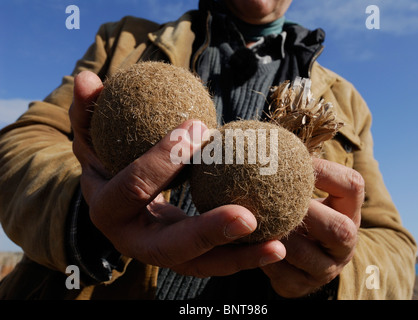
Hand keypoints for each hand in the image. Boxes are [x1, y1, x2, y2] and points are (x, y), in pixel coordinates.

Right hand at [69, 71, 285, 277]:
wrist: (114, 202)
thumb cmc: (108, 163)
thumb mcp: (92, 137)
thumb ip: (88, 110)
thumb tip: (86, 78)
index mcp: (107, 209)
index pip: (133, 188)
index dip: (161, 160)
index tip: (197, 127)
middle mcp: (133, 241)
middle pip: (170, 246)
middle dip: (208, 232)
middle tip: (248, 216)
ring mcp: (162, 255)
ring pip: (201, 265)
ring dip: (239, 257)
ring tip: (278, 246)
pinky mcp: (186, 258)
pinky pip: (217, 260)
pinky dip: (245, 255)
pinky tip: (278, 242)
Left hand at [261, 158, 363, 297]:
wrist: (296, 258)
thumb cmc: (297, 212)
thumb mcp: (303, 193)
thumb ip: (291, 171)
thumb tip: (248, 136)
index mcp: (348, 211)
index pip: (352, 186)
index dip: (325, 172)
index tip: (296, 159)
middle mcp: (345, 243)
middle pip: (340, 229)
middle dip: (307, 213)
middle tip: (278, 198)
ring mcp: (326, 269)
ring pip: (309, 257)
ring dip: (281, 238)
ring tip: (256, 220)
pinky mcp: (302, 286)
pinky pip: (284, 276)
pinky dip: (264, 259)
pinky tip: (247, 242)